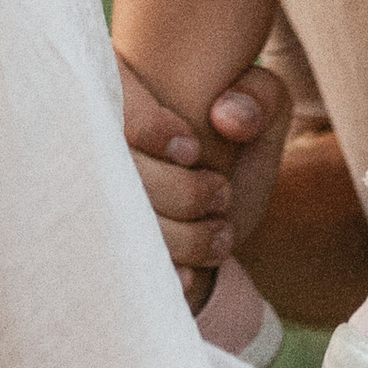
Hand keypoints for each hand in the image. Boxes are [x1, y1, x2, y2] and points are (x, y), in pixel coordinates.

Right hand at [120, 54, 292, 300]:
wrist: (228, 206)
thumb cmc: (241, 141)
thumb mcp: (264, 107)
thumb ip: (258, 98)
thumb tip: (227, 118)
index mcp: (128, 95)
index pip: (117, 109)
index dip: (152, 130)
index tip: (193, 151)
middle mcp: (103, 145)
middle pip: (118, 171)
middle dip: (181, 192)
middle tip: (222, 192)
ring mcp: (102, 199)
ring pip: (125, 223)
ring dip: (183, 236)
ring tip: (222, 232)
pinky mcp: (115, 246)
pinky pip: (126, 264)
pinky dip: (164, 272)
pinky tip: (192, 273)